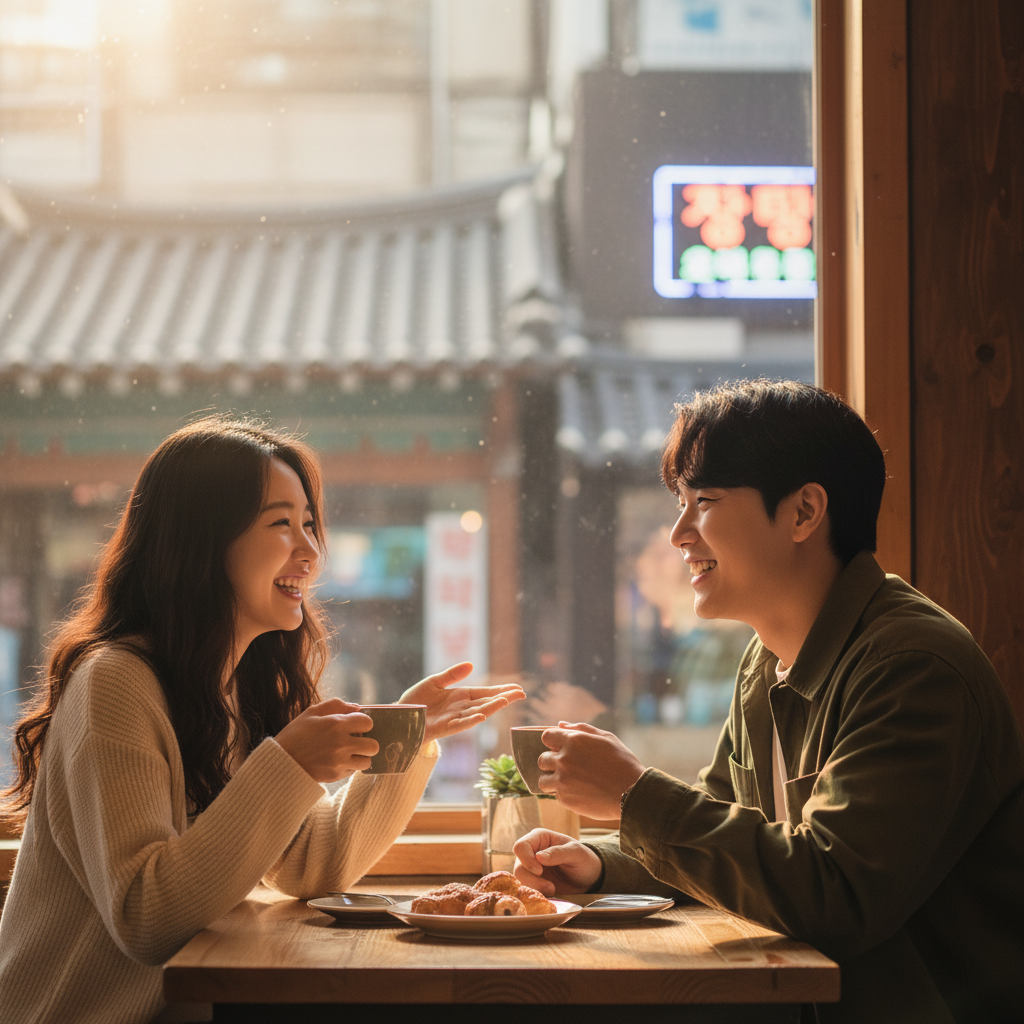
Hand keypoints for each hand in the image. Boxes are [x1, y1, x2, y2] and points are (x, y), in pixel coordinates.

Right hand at [274, 699, 376, 782]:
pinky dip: (349, 767)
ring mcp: (339, 762)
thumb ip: (336, 705)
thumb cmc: (296, 734)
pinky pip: (353, 772)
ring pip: (367, 762)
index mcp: (336, 725)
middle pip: (373, 745)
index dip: (364, 723)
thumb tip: (357, 707)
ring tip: (350, 753)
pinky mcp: (335, 776)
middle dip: (367, 742)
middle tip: (357, 741)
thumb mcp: (312, 712)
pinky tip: (337, 761)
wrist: (280, 761)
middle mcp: (341, 744)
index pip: (368, 723)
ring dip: (361, 757)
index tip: (356, 725)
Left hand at [398, 663, 525, 742]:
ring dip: (491, 708)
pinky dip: (470, 720)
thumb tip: (471, 664)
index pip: (486, 693)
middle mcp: (461, 708)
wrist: (399, 717)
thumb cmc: (416, 700)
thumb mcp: (434, 682)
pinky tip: (480, 716)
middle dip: (504, 698)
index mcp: (461, 696)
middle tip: (521, 694)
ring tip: (505, 701)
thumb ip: (452, 674)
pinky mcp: (443, 728)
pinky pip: (459, 724)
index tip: (518, 689)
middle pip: (486, 702)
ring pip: (477, 713)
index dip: (502, 691)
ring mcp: (454, 719)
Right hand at [512, 829, 601, 896]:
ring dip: (535, 889)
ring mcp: (531, 869)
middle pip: (518, 867)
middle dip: (532, 880)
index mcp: (539, 838)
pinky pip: (527, 890)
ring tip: (553, 890)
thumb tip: (538, 857)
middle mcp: (531, 852)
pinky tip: (550, 895)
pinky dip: (536, 895)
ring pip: (520, 881)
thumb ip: (558, 853)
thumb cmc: (583, 860)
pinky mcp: (534, 884)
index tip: (540, 871)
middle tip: (551, 888)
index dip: (527, 859)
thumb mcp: (576, 853)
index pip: (521, 846)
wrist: (589, 878)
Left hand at [537, 722, 644, 819]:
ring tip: (568, 782)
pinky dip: (564, 794)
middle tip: (568, 767)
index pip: (546, 736)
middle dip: (552, 762)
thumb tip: (560, 725)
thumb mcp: (606, 738)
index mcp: (573, 741)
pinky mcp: (566, 800)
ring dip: (553, 780)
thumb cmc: (622, 762)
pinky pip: (556, 796)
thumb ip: (581, 729)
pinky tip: (580, 792)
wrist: (632, 793)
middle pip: (542, 759)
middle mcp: (564, 760)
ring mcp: (562, 781)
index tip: (560, 748)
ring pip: (543, 781)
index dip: (553, 742)